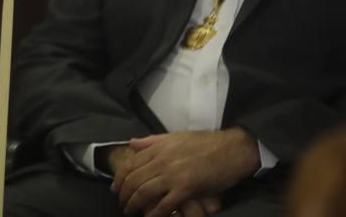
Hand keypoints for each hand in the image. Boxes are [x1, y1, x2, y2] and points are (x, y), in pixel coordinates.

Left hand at [111, 128, 259, 216]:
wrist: (231, 150)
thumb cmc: (205, 143)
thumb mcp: (175, 137)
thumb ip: (152, 141)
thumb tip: (132, 143)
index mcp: (158, 147)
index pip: (130, 164)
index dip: (119, 179)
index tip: (115, 189)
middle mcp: (161, 160)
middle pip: (134, 180)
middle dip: (124, 195)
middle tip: (122, 205)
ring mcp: (173, 175)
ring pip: (144, 193)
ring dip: (134, 205)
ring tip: (131, 213)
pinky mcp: (186, 189)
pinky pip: (164, 204)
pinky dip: (154, 213)